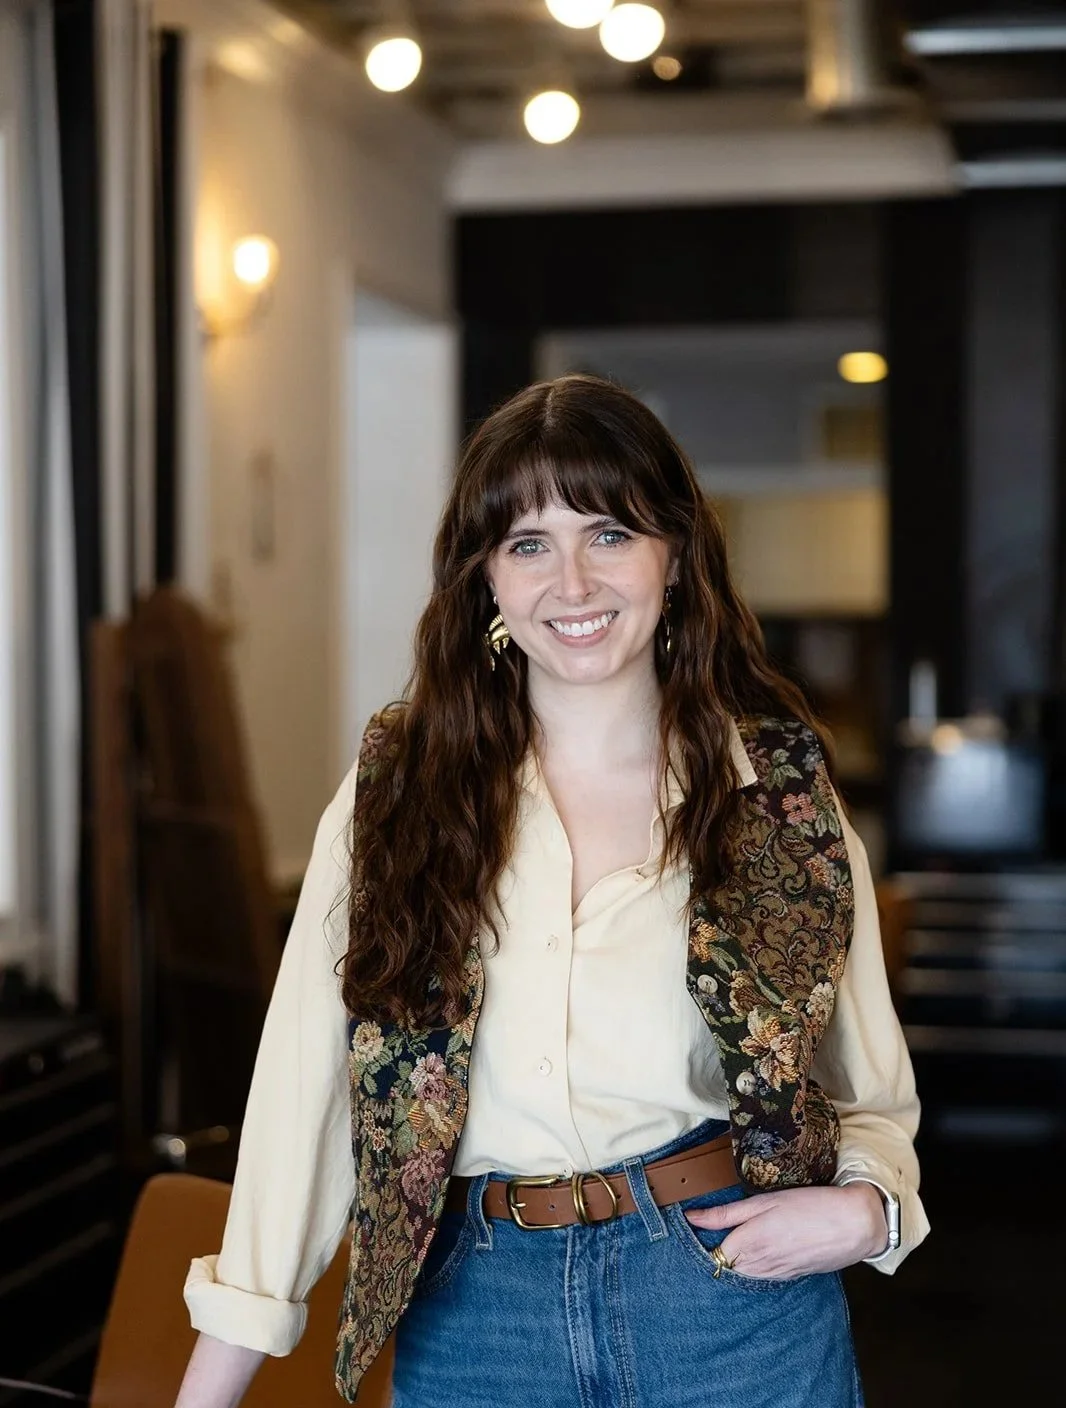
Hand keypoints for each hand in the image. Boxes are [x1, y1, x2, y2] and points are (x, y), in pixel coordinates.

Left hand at [684, 1183, 887, 1279]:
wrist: (853, 1225)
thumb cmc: (809, 1205)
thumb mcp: (764, 1201)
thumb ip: (726, 1213)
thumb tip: (691, 1217)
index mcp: (748, 1243)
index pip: (710, 1253)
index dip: (700, 1241)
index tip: (692, 1227)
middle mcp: (758, 1265)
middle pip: (724, 1266)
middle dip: (714, 1252)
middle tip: (710, 1230)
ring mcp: (775, 1274)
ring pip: (742, 1273)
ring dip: (734, 1260)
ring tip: (734, 1238)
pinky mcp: (789, 1276)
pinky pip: (762, 1275)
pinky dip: (754, 1265)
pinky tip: (760, 1248)